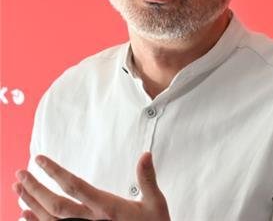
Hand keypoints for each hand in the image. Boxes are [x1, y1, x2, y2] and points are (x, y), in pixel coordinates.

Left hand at [12, 152, 169, 220]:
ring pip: (50, 219)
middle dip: (35, 188)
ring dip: (31, 203)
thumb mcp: (155, 203)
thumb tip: (145, 155)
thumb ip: (147, 179)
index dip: (55, 172)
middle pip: (55, 204)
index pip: (75, 186)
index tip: (40, 159)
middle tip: (20, 173)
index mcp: (107, 208)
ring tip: (19, 188)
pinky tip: (25, 214)